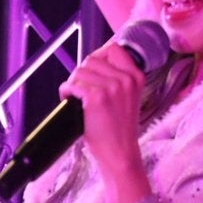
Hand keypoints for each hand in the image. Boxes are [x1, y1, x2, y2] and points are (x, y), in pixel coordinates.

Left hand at [59, 41, 149, 202]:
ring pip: (79, 71)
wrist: (120, 153)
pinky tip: (71, 102)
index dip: (98, 57)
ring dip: (72, 83)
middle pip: (91, 59)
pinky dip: (66, 92)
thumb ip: (117, 77)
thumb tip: (93, 60)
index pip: (113, 48)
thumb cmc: (118, 127)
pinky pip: (72, 85)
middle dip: (81, 73)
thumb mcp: (128, 96)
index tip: (92, 71)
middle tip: (81, 90)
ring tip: (77, 98)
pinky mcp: (96, 98)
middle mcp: (126, 79)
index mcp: (136, 76)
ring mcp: (112, 87)